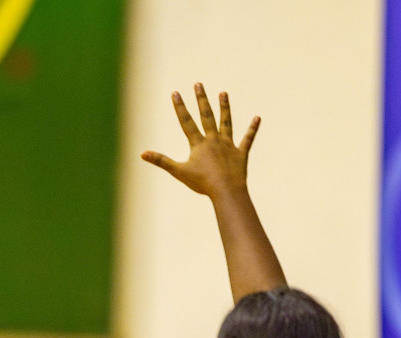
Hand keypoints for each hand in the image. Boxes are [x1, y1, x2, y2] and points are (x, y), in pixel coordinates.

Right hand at [141, 83, 259, 198]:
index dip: (180, 107)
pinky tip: (257, 118)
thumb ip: (161, 161)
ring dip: (225, 107)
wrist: (226, 190)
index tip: (176, 93)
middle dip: (201, 99)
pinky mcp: (241, 153)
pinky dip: (252, 129)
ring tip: (223, 93)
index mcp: (198, 144)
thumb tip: (142, 153)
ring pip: (226, 122)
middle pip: (207, 116)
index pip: (187, 122)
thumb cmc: (202, 183)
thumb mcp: (178, 172)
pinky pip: (247, 139)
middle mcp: (214, 140)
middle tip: (199, 84)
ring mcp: (228, 145)